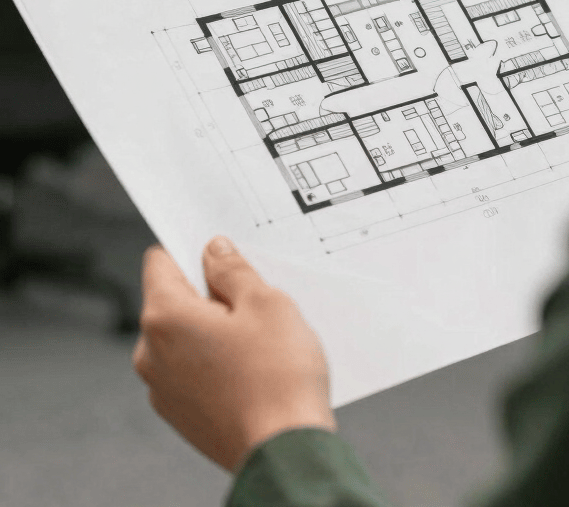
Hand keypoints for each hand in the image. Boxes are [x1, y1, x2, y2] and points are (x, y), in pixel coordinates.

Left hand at [132, 237, 335, 471]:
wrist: (286, 450)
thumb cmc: (278, 375)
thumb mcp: (265, 301)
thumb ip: (232, 270)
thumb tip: (214, 252)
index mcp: (164, 317)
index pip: (160, 261)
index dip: (190, 250)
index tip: (219, 253)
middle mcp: (150, 353)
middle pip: (172, 300)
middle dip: (208, 293)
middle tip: (252, 299)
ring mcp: (163, 389)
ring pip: (183, 337)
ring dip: (213, 328)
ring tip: (258, 338)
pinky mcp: (181, 415)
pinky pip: (191, 370)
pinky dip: (215, 361)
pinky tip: (252, 367)